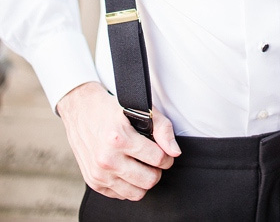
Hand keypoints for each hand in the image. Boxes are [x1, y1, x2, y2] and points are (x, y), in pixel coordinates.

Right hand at [57, 81, 180, 200]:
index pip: (158, 158)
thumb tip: (174, 152)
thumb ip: (162, 128)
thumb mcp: (140, 109)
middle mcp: (107, 158)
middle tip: (154, 159)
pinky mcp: (93, 182)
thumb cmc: (112, 109)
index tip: (165, 153)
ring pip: (137, 193)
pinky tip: (128, 169)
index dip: (167, 156)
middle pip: (149, 180)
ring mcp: (99, 173)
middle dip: (157, 170)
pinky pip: (122, 195)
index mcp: (119, 138)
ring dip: (144, 180)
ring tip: (142, 165)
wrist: (80, 110)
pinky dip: (129, 185)